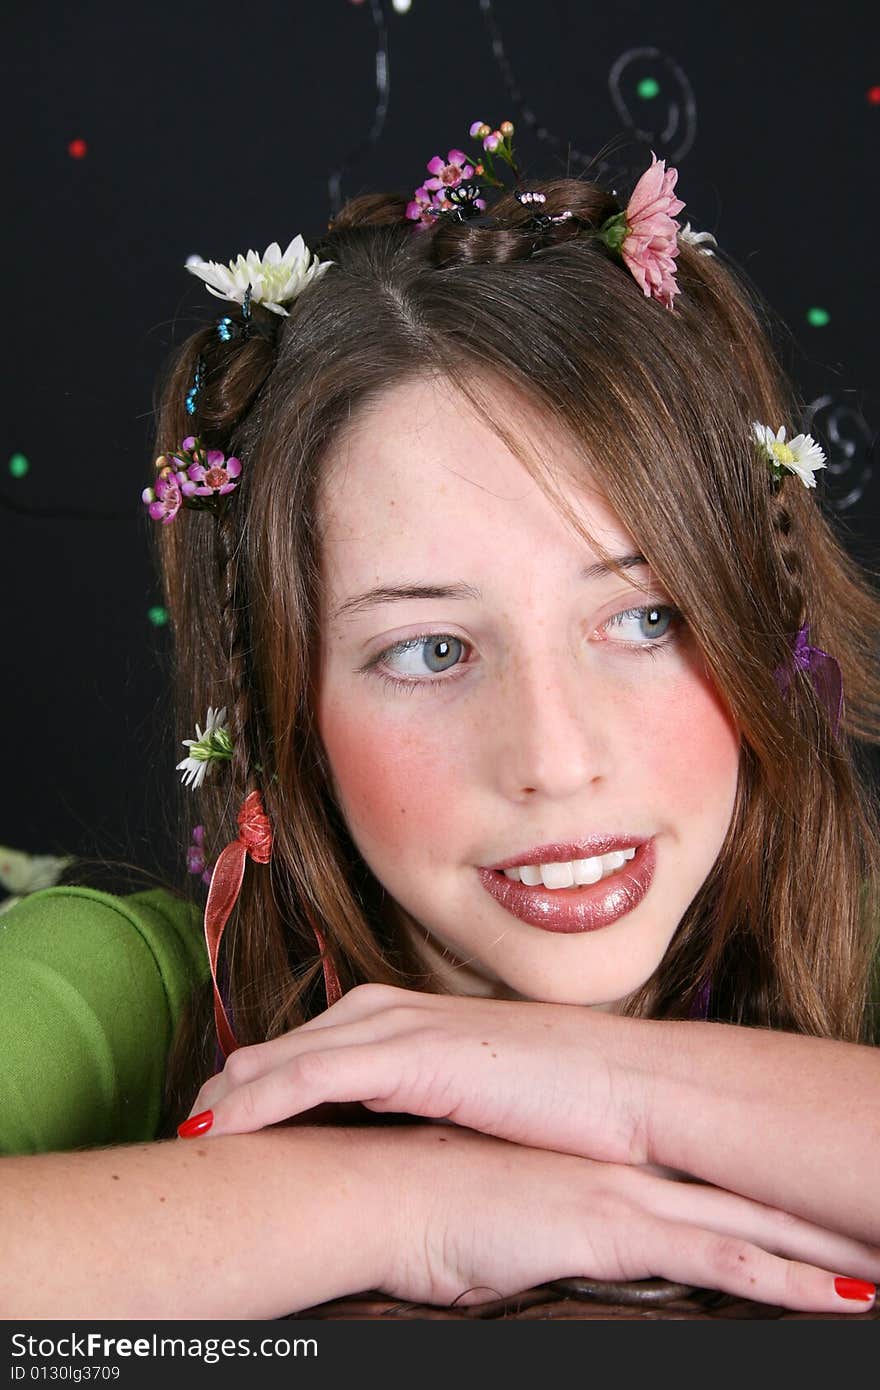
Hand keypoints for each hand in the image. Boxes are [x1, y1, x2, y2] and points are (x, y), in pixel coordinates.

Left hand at [183, 984, 644, 1163]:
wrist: (631, 1088)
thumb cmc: (573, 1101)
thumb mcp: (488, 1094)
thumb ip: (439, 1096)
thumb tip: (409, 1126)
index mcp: (413, 1018)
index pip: (315, 1045)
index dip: (266, 1079)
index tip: (228, 1118)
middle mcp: (396, 1011)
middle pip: (287, 1043)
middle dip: (237, 1084)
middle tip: (194, 1125)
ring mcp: (402, 1028)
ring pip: (289, 1056)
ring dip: (233, 1093)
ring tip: (192, 1129)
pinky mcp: (412, 1057)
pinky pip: (313, 1077)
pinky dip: (260, 1100)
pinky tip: (222, 1129)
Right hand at [380, 1125, 878, 1315]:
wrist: (386, 1192)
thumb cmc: (425, 1206)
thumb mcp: (496, 1214)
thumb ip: (540, 1225)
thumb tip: (542, 1237)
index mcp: (605, 1159)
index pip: (706, 1171)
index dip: (767, 1184)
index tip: (817, 1195)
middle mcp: (628, 1167)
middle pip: (746, 1189)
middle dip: (817, 1210)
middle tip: (875, 1220)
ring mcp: (627, 1194)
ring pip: (755, 1222)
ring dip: (825, 1247)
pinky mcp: (616, 1229)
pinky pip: (721, 1261)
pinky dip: (786, 1282)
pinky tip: (839, 1300)